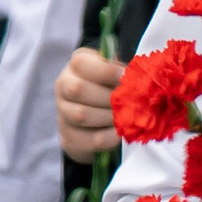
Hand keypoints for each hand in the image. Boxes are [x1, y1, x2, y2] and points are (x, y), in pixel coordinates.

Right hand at [55, 47, 123, 165]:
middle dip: (108, 97)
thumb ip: (123, 73)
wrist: (97, 119)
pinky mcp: (70, 135)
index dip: (105, 71)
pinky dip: (109, 137)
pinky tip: (120, 133)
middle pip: (78, 89)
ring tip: (127, 117)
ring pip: (81, 114)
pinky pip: (89, 137)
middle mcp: (64, 85)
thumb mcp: (117, 74)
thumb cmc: (112, 87)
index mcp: (77, 64)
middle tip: (129, 102)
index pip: (81, 64)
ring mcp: (63, 111)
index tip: (125, 77)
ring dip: (109, 117)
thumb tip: (138, 78)